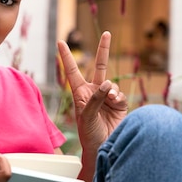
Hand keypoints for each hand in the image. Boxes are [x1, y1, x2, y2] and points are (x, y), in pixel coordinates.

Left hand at [58, 31, 127, 154]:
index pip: (73, 71)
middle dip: (104, 50)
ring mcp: (107, 97)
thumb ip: (95, 98)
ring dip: (111, 90)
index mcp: (80, 93)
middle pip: (99, 66)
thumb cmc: (88, 134)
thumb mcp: (86, 116)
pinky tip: (115, 103)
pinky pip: (120, 94)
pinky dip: (118, 97)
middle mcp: (94, 92)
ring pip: (112, 84)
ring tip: (110, 100)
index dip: (67, 57)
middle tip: (107, 33)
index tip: (60, 42)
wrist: (103, 147)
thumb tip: (108, 83)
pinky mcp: (119, 104)